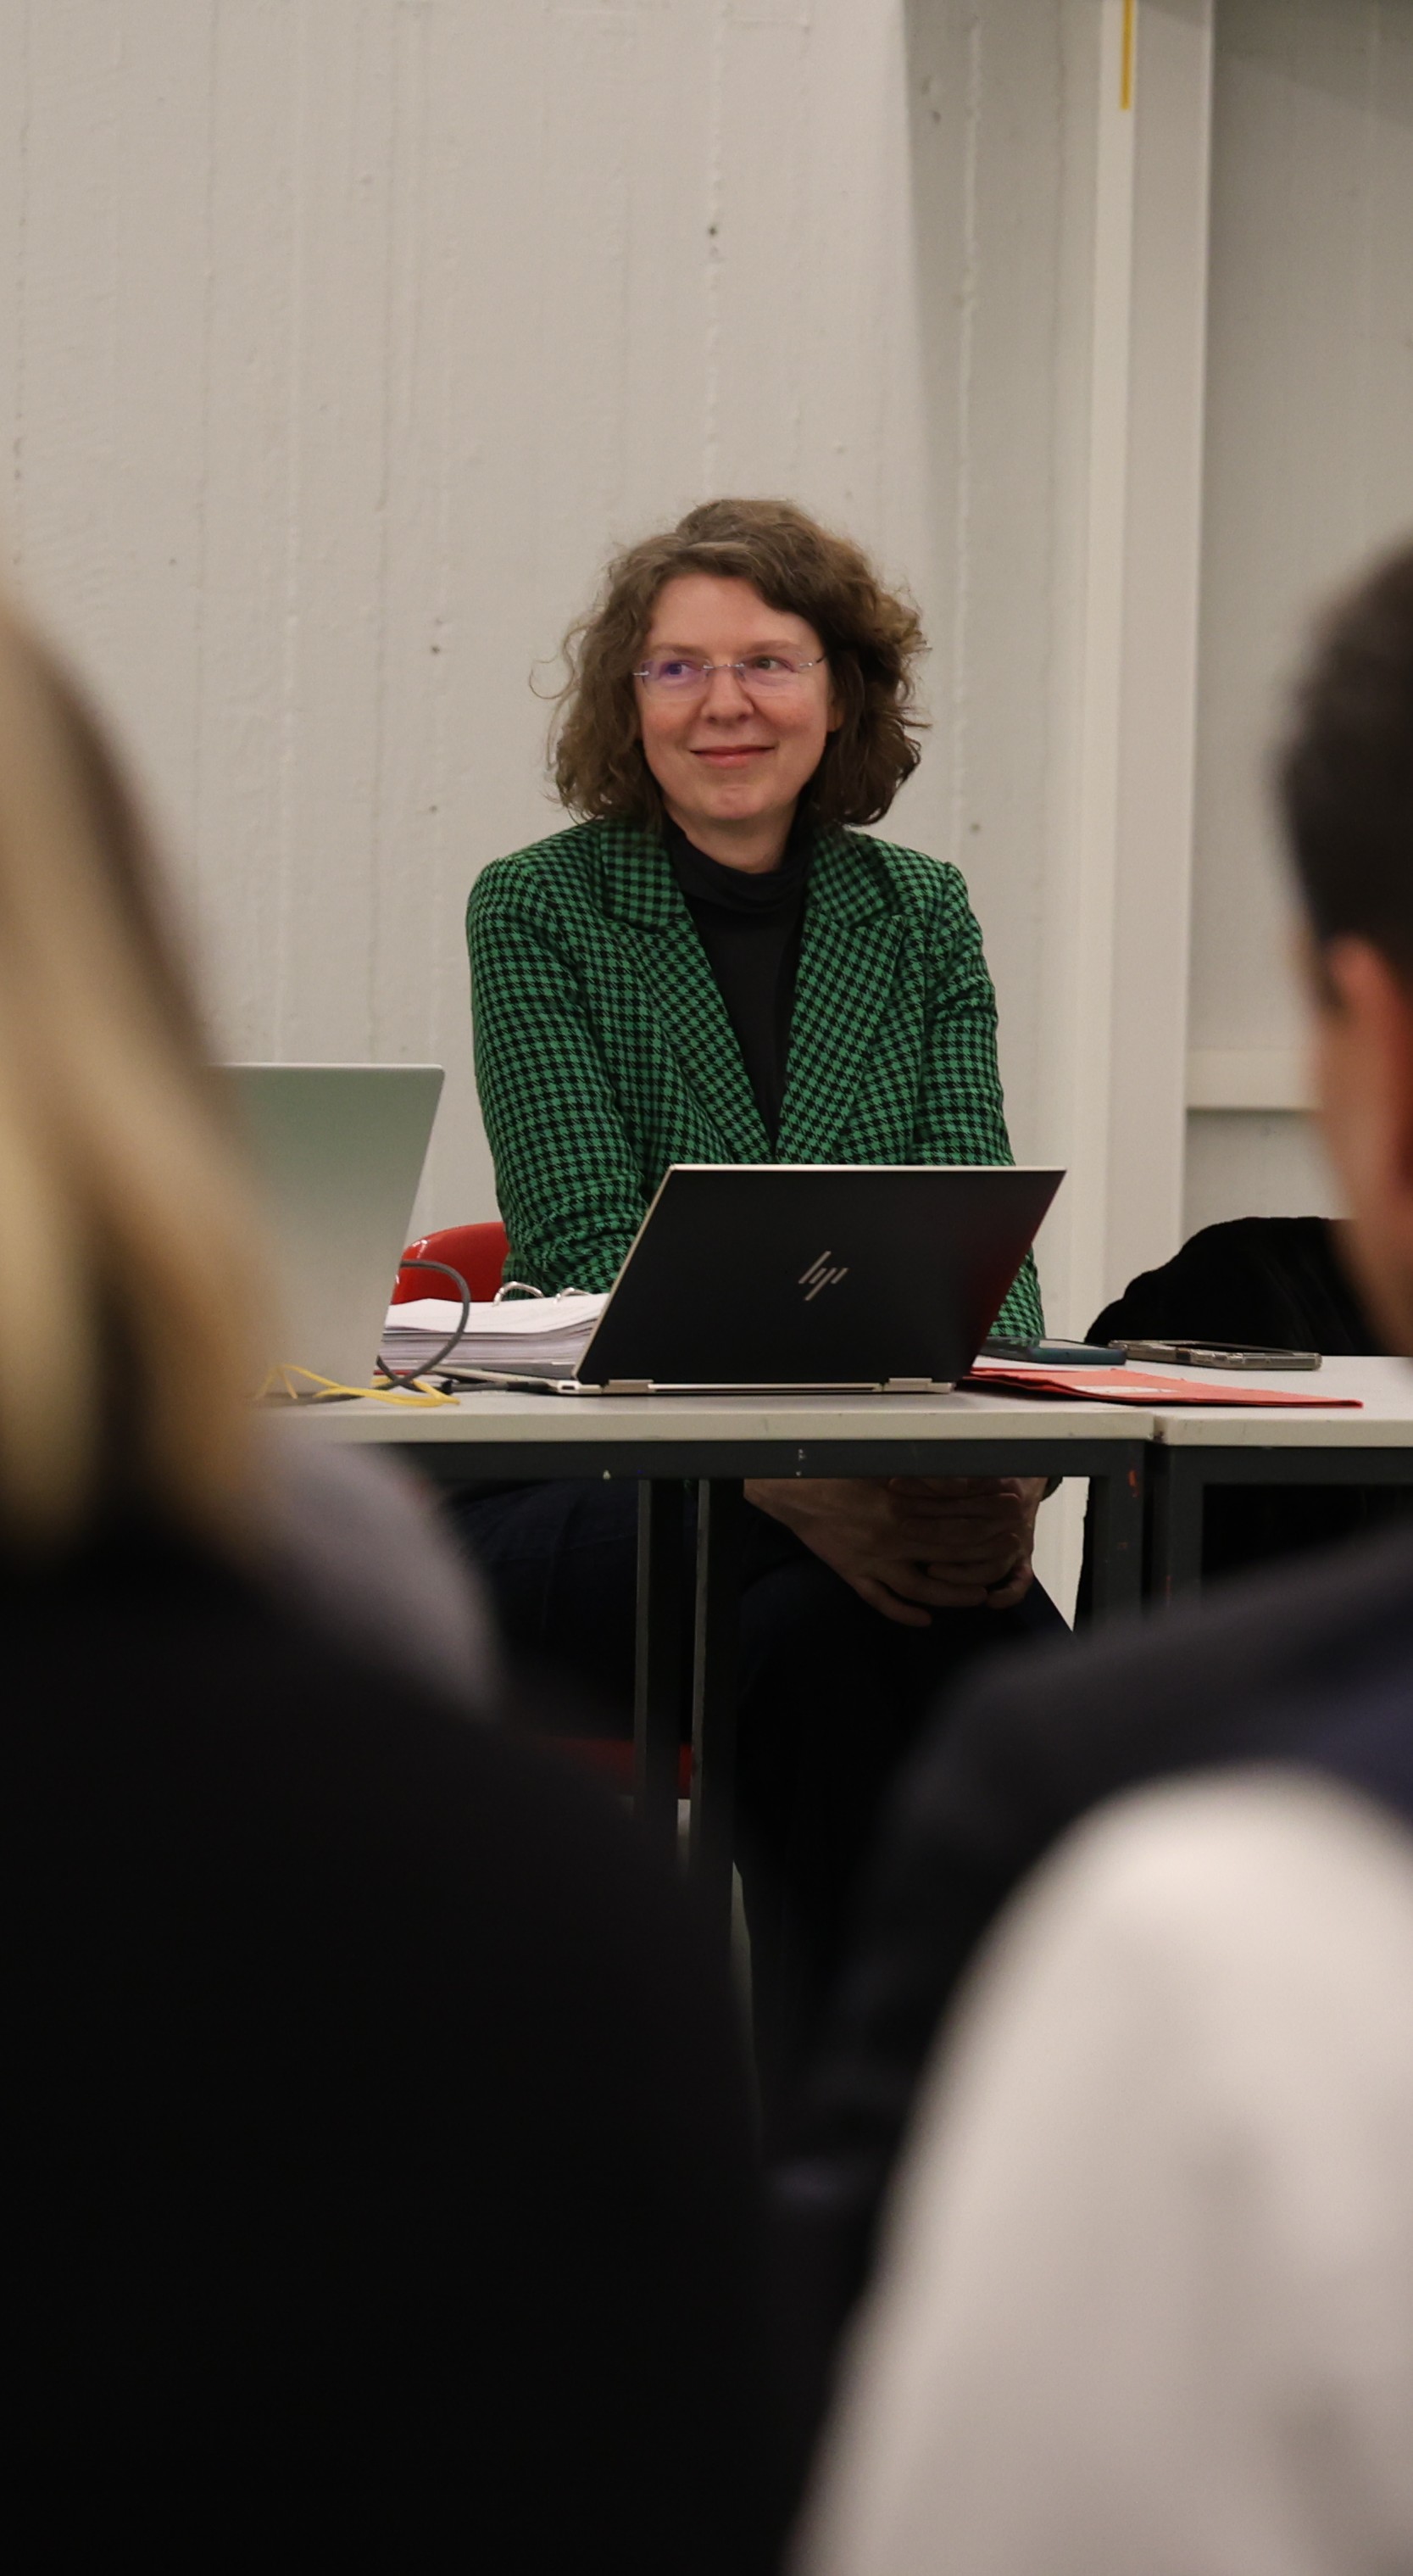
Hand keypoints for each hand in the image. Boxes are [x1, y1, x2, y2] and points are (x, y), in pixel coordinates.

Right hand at [745, 1475, 1046, 1628]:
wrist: (794, 1487)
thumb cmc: (837, 1471)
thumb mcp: (884, 1466)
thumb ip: (921, 1478)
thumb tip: (960, 1481)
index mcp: (899, 1506)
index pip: (955, 1521)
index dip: (987, 1523)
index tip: (1010, 1522)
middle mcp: (890, 1537)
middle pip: (946, 1553)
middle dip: (982, 1555)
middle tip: (1007, 1555)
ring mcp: (871, 1561)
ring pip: (920, 1589)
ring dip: (952, 1594)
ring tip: (978, 1596)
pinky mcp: (852, 1574)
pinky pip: (880, 1602)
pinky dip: (903, 1614)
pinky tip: (925, 1619)